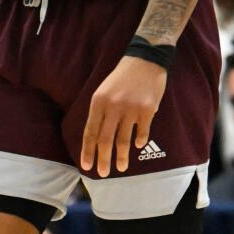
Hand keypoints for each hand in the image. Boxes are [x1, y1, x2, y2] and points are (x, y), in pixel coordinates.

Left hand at [80, 55, 167, 176]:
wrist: (145, 60)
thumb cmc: (122, 78)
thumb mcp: (103, 91)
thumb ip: (100, 113)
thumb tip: (96, 138)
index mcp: (98, 102)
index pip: (90, 132)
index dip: (88, 150)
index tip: (86, 166)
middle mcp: (113, 107)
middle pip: (105, 139)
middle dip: (103, 159)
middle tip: (102, 173)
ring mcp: (131, 109)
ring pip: (123, 140)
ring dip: (121, 156)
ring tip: (120, 168)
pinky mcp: (147, 110)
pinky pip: (141, 132)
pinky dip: (139, 141)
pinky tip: (137, 146)